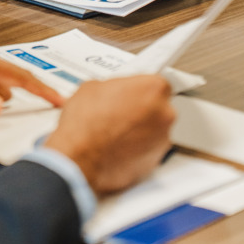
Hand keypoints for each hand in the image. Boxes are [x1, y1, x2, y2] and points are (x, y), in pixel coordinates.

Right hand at [44, 76, 174, 194]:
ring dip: (139, 129)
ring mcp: (162, 140)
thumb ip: (112, 87)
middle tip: (118, 109)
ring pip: (154, 129)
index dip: (140, 87)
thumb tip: (111, 92)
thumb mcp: (91, 87)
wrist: (79, 159)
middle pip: (158, 106)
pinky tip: (115, 145)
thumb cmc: (86, 126)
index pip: (157, 81)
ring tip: (113, 130)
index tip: (133, 90)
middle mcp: (164, 114)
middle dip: (140, 108)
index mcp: (153, 88)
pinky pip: (148, 149)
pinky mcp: (155, 162)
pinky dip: (135, 148)